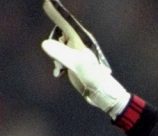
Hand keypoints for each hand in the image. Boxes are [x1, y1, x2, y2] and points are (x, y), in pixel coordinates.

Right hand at [41, 0, 129, 118]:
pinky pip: (59, 57)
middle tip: (59, 58)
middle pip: (60, 34)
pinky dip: (57, 64)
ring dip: (55, 56)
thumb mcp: (77, 65)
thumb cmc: (95, 78)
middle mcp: (80, 44)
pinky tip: (59, 73)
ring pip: (58, 46)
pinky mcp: (74, 62)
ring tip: (61, 68)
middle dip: (55, 43)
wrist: (103, 94)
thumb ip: (62, 53)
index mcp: (83, 41)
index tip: (47, 1)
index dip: (57, 13)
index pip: (67, 24)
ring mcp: (77, 53)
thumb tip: (45, 43)